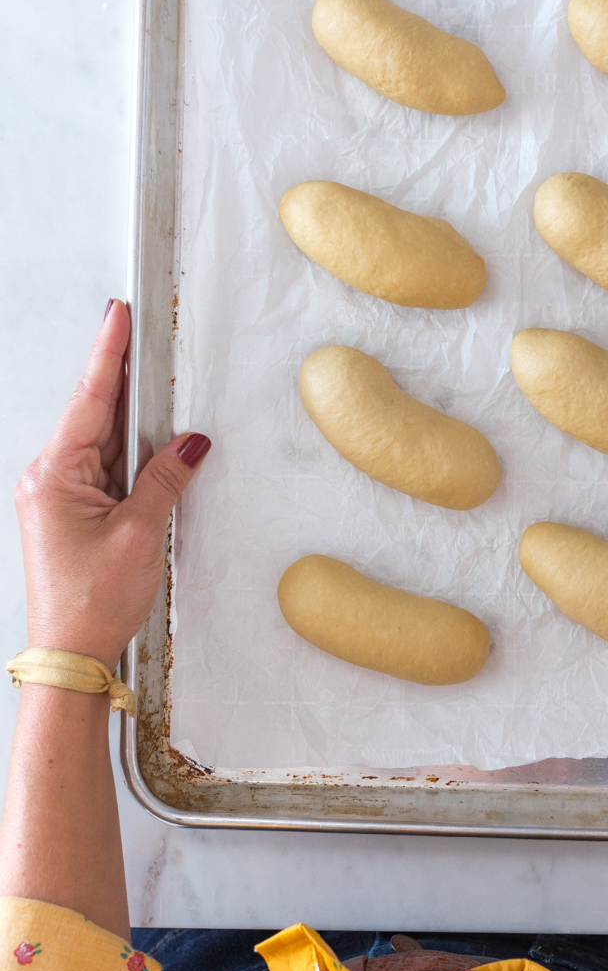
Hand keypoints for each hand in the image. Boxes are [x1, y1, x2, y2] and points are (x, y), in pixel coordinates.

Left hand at [14, 299, 211, 670]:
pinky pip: (106, 469)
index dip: (108, 353)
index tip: (119, 314)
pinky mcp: (73, 514)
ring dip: (132, 420)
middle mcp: (51, 479)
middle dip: (124, 378)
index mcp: (56, 475)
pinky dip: (130, 454)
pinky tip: (153, 444)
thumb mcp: (140, 533)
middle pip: (95, 414)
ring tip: (158, 387)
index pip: (89, 399)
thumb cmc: (92, 602)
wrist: (71, 656)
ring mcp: (60, 497)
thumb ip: (167, 479)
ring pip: (104, 442)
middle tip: (144, 335)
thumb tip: (192, 441)